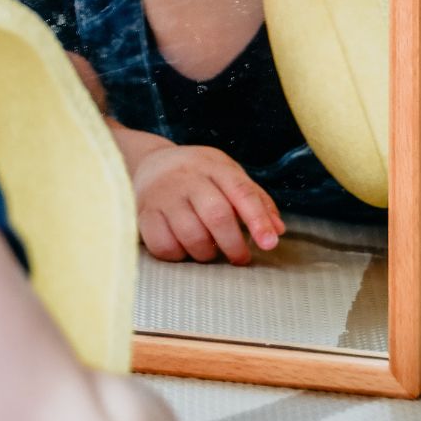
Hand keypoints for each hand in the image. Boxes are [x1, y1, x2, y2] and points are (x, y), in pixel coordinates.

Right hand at [130, 142, 285, 264]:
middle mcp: (187, 178)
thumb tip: (278, 230)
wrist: (149, 163)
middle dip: (233, 244)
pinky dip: (179, 255)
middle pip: (217, 215)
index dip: (258, 219)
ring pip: (190, 235)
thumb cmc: (198, 174)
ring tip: (210, 251)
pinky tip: (183, 248)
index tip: (270, 243)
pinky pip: (163, 245)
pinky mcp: (143, 213)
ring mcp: (162, 195)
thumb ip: (255, 199)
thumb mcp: (227, 174)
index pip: (241, 191)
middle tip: (240, 258)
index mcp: (213, 165)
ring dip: (206, 253)